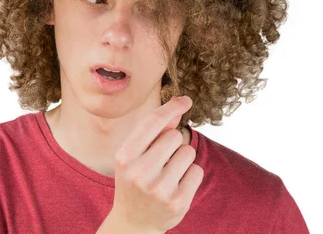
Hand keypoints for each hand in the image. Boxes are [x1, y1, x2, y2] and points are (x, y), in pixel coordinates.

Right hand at [109, 96, 203, 232]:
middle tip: (162, 160)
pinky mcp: (178, 202)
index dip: (172, 107)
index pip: (153, 122)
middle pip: (174, 136)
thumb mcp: (135, 156)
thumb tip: (178, 107)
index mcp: (125, 157)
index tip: (186, 100)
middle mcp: (140, 172)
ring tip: (168, 174)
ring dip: (183, 159)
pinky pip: (197, 171)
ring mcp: (159, 189)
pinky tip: (176, 186)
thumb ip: (154, 132)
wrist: (133, 222)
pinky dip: (191, 175)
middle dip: (173, 143)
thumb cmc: (135, 181)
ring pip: (188, 152)